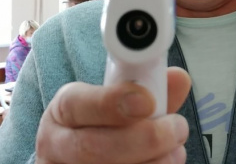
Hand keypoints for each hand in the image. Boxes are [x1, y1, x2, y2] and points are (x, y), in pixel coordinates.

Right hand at [35, 67, 191, 163]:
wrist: (80, 158)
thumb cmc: (105, 125)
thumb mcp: (119, 103)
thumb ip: (150, 92)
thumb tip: (179, 78)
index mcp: (62, 112)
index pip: (76, 104)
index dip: (112, 102)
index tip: (148, 101)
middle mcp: (56, 146)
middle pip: (92, 147)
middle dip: (143, 138)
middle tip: (177, 129)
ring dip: (152, 163)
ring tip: (175, 152)